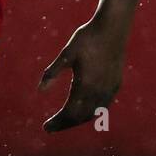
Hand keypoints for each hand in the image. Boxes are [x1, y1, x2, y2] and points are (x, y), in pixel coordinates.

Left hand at [38, 15, 127, 132]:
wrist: (112, 27)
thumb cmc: (87, 38)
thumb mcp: (66, 53)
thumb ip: (52, 72)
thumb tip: (39, 90)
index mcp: (85, 85)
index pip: (69, 113)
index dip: (57, 122)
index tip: (46, 127)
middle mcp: (99, 91)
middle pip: (80, 117)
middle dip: (65, 125)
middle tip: (52, 127)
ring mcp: (109, 89)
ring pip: (93, 114)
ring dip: (78, 120)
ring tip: (65, 121)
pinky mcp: (116, 84)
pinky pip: (103, 106)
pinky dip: (92, 113)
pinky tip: (85, 110)